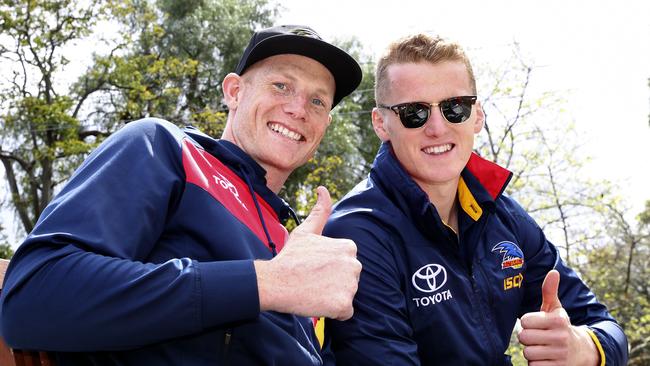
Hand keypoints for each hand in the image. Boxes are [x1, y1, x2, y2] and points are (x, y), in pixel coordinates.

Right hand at [255, 186, 361, 319]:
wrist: (275, 281)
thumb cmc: (290, 257)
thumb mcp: (306, 231)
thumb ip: (320, 210)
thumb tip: (323, 188)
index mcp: (349, 247)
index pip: (346, 265)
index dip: (329, 270)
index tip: (313, 268)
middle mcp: (355, 264)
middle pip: (348, 280)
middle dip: (333, 283)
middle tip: (312, 281)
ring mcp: (350, 284)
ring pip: (346, 295)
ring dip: (332, 297)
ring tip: (313, 290)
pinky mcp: (344, 304)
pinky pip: (345, 312)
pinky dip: (333, 312)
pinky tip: (318, 302)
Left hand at [518, 270, 599, 365]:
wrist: (581, 352)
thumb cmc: (560, 327)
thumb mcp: (556, 309)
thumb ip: (550, 291)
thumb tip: (553, 271)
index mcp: (559, 321)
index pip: (525, 321)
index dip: (527, 323)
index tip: (536, 324)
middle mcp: (561, 338)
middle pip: (524, 338)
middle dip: (527, 338)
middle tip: (537, 337)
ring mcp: (560, 355)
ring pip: (528, 353)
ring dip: (531, 352)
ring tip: (542, 348)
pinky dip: (536, 364)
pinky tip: (545, 359)